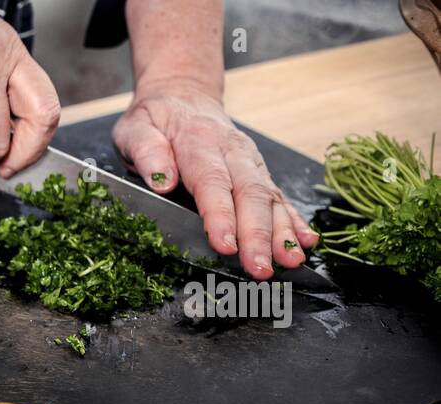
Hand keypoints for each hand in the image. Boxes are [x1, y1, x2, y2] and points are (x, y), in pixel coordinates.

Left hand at [112, 85, 319, 279]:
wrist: (182, 96)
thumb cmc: (156, 119)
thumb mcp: (136, 128)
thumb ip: (146, 152)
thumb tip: (161, 180)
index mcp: (199, 144)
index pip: (212, 182)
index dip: (220, 215)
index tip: (225, 244)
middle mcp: (233, 153)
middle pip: (250, 195)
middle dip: (258, 235)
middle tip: (259, 268)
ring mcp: (250, 163)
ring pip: (270, 198)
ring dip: (281, 233)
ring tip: (290, 262)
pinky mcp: (258, 173)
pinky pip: (280, 197)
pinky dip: (294, 221)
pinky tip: (306, 242)